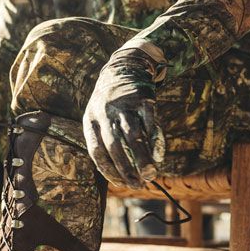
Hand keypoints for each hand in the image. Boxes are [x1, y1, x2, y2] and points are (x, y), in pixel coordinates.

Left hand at [83, 53, 164, 187]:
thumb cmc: (111, 104)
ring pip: (133, 135)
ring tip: (150, 174)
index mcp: (90, 121)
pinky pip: (150, 122)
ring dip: (142, 157)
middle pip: (115, 145)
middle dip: (127, 168)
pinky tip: (159, 154)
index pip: (96, 151)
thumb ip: (107, 143)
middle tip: (139, 184)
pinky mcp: (143, 98)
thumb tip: (120, 176)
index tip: (121, 183)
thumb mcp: (99, 118)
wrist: (125, 66)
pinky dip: (155, 140)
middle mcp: (105, 113)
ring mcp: (124, 105)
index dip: (108, 169)